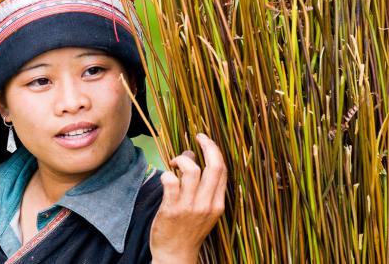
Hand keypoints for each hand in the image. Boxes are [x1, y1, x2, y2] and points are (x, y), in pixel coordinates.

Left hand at [150, 133, 226, 263]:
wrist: (176, 255)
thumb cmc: (189, 230)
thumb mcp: (205, 211)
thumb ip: (203, 187)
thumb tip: (193, 157)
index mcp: (218, 204)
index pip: (222, 170)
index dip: (214, 150)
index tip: (205, 140)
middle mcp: (207, 204)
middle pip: (213, 166)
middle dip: (207, 145)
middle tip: (197, 136)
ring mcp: (190, 207)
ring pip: (192, 171)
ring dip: (182, 160)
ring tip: (175, 163)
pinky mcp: (172, 210)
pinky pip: (171, 182)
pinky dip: (167, 174)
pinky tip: (166, 178)